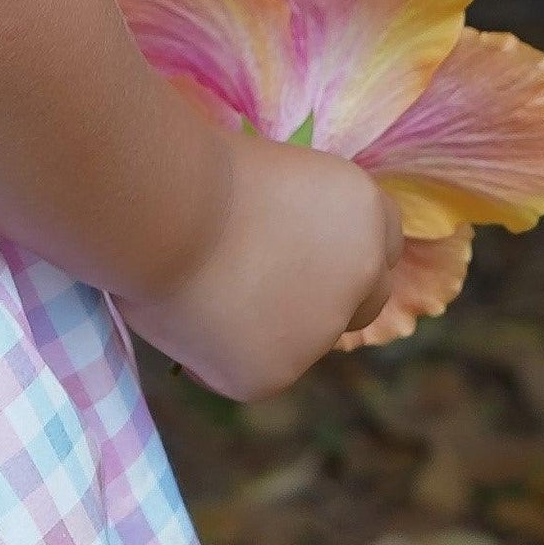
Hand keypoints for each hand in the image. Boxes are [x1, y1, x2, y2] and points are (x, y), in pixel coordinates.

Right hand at [119, 140, 399, 402]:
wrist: (163, 207)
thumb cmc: (193, 170)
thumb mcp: (271, 182)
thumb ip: (298, 225)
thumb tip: (281, 257)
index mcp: (365, 210)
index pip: (380, 246)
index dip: (343, 254)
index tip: (308, 258)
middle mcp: (363, 274)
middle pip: (362, 304)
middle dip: (325, 304)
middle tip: (267, 296)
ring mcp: (323, 331)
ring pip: (297, 342)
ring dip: (263, 330)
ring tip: (196, 291)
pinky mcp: (274, 374)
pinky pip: (244, 372)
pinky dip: (215, 358)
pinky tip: (183, 319)